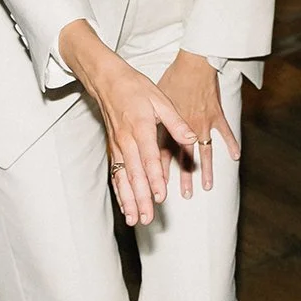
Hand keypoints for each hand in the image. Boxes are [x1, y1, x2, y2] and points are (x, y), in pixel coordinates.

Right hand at [64, 26, 197, 225]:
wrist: (107, 80)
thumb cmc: (137, 88)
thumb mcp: (161, 99)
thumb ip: (176, 121)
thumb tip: (192, 137)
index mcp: (141, 127)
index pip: (148, 158)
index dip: (154, 178)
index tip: (161, 196)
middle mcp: (126, 140)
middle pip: (133, 174)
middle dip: (140, 198)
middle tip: (147, 218)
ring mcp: (116, 146)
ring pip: (122, 178)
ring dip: (128, 200)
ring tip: (134, 219)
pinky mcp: (112, 149)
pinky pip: (115, 174)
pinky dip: (119, 192)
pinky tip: (124, 206)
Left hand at [155, 50, 239, 197]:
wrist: (193, 66)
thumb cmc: (173, 79)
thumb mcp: (157, 101)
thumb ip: (154, 120)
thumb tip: (145, 134)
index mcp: (171, 126)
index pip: (165, 153)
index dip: (163, 171)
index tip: (162, 186)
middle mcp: (187, 129)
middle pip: (186, 158)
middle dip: (185, 177)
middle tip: (185, 194)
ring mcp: (204, 123)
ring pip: (206, 152)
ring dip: (207, 170)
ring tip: (207, 186)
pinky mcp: (217, 116)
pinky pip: (226, 133)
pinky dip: (232, 144)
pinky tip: (235, 157)